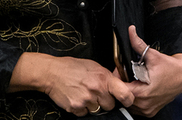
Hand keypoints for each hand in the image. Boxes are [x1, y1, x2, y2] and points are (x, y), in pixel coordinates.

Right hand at [9, 52, 132, 115]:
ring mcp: (86, 100)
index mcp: (104, 78)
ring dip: (93, 105)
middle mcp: (96, 90)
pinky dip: (82, 108)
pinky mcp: (76, 108)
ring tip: (84, 93)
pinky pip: (85, 114)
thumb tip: (118, 86)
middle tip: (96, 92)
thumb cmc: (73, 67)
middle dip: (105, 101)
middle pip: (110, 105)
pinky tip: (77, 97)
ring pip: (98, 110)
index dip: (128, 99)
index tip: (128, 100)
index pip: (125, 94)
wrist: (52, 72)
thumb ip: (107, 77)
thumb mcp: (94, 66)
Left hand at [123, 25, 181, 116]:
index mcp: (143, 93)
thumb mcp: (153, 55)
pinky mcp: (150, 112)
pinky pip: (136, 107)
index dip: (118, 79)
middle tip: (127, 74)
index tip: (120, 71)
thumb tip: (131, 31)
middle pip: (123, 96)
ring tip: (134, 81)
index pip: (120, 90)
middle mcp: (145, 104)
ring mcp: (147, 110)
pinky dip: (135, 98)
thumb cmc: (171, 68)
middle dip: (123, 84)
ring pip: (129, 103)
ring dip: (129, 92)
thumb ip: (138, 44)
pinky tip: (139, 88)